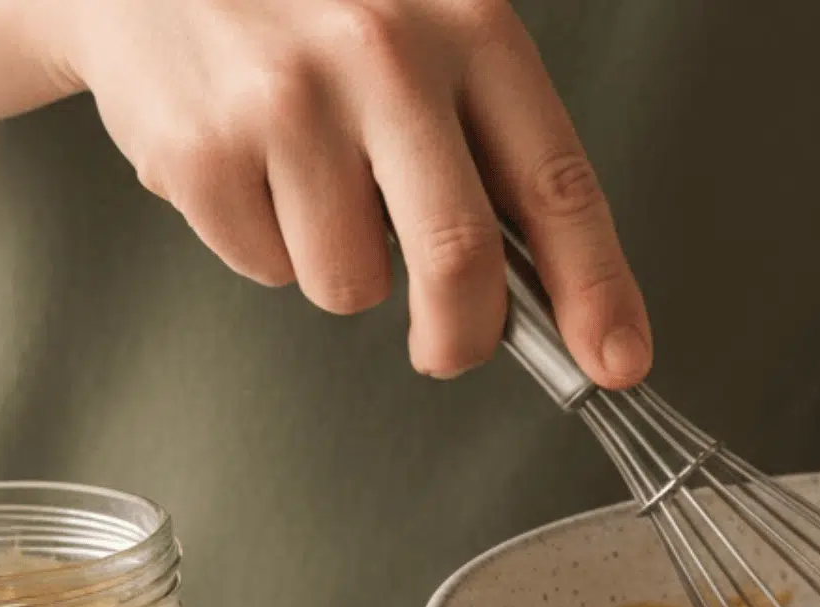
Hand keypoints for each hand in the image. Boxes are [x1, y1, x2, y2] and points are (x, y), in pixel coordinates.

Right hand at [46, 0, 650, 383]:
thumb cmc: (308, 1)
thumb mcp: (426, 28)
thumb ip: (487, 141)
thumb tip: (549, 284)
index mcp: (468, 24)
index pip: (557, 184)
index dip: (596, 290)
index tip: (617, 357)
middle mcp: (383, 55)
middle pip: (458, 260)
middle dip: (464, 336)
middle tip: (452, 347)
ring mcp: (287, 102)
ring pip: (353, 283)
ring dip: (342, 267)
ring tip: (309, 181)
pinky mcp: (202, 149)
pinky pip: (267, 266)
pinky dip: (265, 242)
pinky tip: (249, 165)